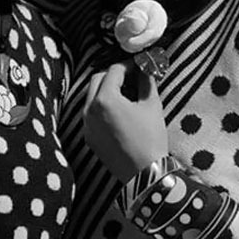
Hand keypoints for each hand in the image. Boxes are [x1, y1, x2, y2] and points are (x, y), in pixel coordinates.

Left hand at [83, 60, 169, 182]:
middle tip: (131, 78)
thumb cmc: (150, 138)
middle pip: (97, 79)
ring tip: (126, 94)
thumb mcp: (151, 105)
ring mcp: (87, 124)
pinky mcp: (88, 137)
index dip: (128, 66)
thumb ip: (146, 81)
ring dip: (106, 90)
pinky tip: (119, 112)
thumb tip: (145, 68)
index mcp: (105, 99)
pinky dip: (102, 107)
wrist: (144, 172)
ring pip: (91, 96)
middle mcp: (90, 110)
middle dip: (113, 75)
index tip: (139, 66)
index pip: (113, 71)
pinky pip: (91, 114)